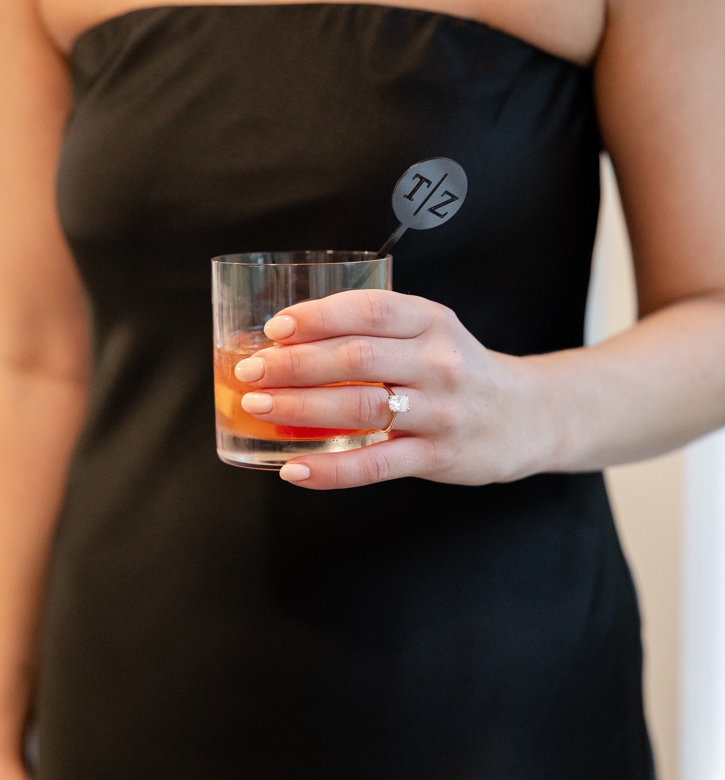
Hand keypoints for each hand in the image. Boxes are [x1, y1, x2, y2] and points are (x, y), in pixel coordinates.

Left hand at [233, 289, 547, 488]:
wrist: (528, 416)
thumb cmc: (456, 370)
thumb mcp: (428, 334)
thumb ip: (371, 331)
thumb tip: (283, 339)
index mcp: (431, 322)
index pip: (369, 310)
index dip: (318, 317)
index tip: (276, 328)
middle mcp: (438, 363)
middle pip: (356, 359)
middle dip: (294, 364)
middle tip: (250, 371)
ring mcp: (440, 412)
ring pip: (360, 408)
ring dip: (301, 408)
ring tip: (259, 406)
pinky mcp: (439, 456)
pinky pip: (375, 465)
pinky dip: (330, 470)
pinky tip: (294, 469)